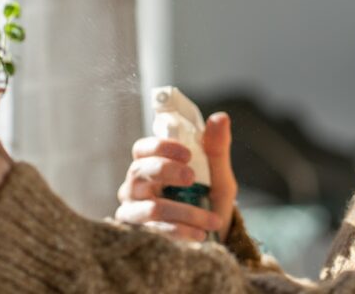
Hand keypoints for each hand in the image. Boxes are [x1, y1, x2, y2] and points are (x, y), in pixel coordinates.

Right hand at [114, 112, 236, 241]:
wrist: (213, 237)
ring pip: (151, 207)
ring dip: (185, 212)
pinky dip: (181, 232)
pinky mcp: (138, 235)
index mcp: (151, 165)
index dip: (160, 147)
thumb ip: (216, 148)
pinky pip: (155, 232)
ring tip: (211, 220)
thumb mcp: (217, 174)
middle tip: (191, 177)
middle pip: (138, 171)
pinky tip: (200, 235)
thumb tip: (221, 117)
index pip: (142, 149)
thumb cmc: (209, 199)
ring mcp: (134, 212)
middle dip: (165, 171)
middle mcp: (136, 186)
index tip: (187, 154)